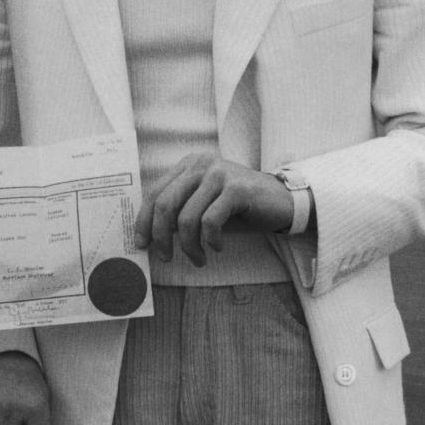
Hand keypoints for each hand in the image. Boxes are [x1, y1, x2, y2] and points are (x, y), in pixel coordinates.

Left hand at [135, 154, 291, 266]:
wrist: (281, 201)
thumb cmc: (238, 207)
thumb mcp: (204, 203)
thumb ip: (180, 210)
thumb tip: (152, 235)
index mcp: (188, 165)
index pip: (154, 192)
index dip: (144, 220)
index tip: (142, 244)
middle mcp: (201, 165)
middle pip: (165, 204)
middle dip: (161, 236)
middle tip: (166, 257)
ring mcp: (219, 174)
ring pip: (187, 217)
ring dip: (189, 246)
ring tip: (199, 259)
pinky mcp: (237, 189)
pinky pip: (211, 221)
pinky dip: (210, 240)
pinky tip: (217, 247)